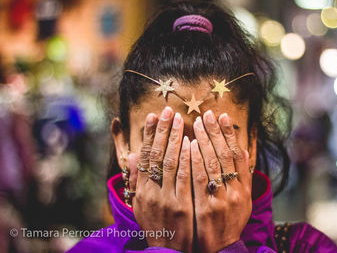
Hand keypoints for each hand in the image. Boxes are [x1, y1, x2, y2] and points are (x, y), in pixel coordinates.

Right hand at [129, 106, 192, 251]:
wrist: (170, 252)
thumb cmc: (157, 225)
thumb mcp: (140, 205)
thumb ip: (136, 180)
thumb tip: (132, 156)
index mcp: (141, 191)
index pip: (144, 157)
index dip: (148, 135)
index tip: (152, 116)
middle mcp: (151, 193)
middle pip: (157, 155)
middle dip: (163, 131)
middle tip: (168, 110)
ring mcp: (167, 200)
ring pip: (171, 164)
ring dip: (175, 139)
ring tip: (179, 119)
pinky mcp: (183, 207)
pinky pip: (186, 178)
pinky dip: (188, 159)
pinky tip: (191, 143)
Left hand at [191, 110, 251, 252]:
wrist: (220, 249)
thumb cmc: (229, 222)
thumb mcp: (243, 201)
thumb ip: (243, 176)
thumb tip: (243, 151)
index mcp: (244, 188)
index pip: (237, 155)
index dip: (230, 134)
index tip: (223, 116)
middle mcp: (236, 192)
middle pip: (225, 155)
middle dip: (215, 132)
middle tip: (207, 113)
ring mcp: (221, 199)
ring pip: (213, 164)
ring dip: (205, 140)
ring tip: (196, 122)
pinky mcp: (206, 207)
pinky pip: (199, 179)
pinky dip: (195, 160)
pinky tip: (190, 145)